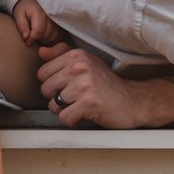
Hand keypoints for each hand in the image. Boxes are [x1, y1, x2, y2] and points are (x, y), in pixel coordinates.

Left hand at [13, 0, 63, 45]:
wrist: (32, 0)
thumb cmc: (24, 8)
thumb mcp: (19, 15)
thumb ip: (22, 26)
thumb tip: (26, 38)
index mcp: (40, 13)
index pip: (39, 31)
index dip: (32, 39)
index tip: (27, 41)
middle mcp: (51, 16)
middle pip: (47, 35)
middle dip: (38, 39)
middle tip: (32, 37)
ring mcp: (57, 19)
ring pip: (54, 37)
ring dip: (46, 40)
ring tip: (38, 35)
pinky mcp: (61, 23)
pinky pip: (59, 35)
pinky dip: (53, 38)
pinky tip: (45, 36)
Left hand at [37, 43, 153, 129]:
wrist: (132, 101)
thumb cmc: (107, 84)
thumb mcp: (86, 63)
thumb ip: (63, 55)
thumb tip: (41, 51)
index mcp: (77, 56)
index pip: (42, 73)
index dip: (52, 84)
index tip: (68, 86)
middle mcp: (80, 67)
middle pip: (45, 89)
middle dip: (57, 98)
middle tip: (75, 98)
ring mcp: (84, 85)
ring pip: (53, 105)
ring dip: (66, 110)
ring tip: (81, 106)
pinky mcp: (88, 103)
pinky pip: (64, 118)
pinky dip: (73, 121)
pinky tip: (84, 115)